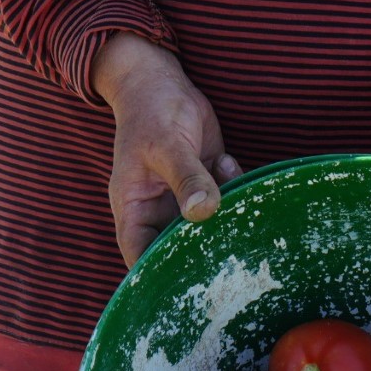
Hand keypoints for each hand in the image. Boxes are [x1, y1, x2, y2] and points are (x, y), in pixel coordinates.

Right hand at [92, 32, 241, 266]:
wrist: (161, 81)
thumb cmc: (150, 112)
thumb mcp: (165, 145)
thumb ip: (186, 178)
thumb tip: (203, 211)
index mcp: (135, 210)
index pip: (141, 257)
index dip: (159, 278)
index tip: (189, 290)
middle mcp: (158, 211)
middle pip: (180, 248)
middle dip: (206, 250)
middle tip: (232, 250)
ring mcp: (184, 198)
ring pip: (209, 225)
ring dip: (227, 215)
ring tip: (230, 190)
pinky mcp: (207, 182)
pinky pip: (226, 199)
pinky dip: (235, 187)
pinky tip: (226, 161)